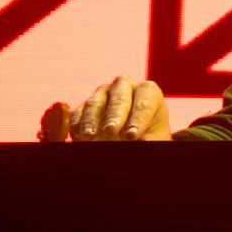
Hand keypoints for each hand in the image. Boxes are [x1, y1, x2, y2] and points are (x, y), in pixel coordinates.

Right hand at [38, 76, 171, 140]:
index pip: (144, 103)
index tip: (132, 136)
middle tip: (111, 130)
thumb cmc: (149, 135)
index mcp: (148, 91)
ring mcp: (102, 94)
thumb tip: (143, 145)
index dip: (138, 119)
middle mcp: (124, 87)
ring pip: (95, 103)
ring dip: (91, 120)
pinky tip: (78, 138)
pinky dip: (77, 126)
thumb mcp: (155, 139)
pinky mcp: (85, 106)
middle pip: (119, 98)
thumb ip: (151, 142)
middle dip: (114, 115)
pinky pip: (78, 113)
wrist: (133, 137)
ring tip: (90, 137)